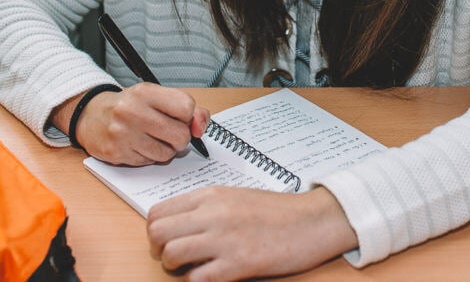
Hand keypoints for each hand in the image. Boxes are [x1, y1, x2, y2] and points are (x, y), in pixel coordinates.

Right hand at [64, 83, 209, 164]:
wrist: (91, 115)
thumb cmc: (130, 106)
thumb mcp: (156, 97)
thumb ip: (186, 108)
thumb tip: (200, 127)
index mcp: (145, 92)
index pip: (186, 107)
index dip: (189, 116)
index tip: (181, 117)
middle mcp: (132, 111)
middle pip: (180, 135)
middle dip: (180, 137)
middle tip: (168, 132)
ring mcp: (122, 134)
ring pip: (167, 154)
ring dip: (165, 149)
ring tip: (152, 138)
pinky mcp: (116, 153)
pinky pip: (149, 163)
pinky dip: (149, 157)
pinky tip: (138, 145)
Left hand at [147, 186, 358, 280]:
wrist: (312, 221)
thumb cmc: (277, 211)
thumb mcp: (235, 197)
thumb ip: (205, 208)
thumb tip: (177, 225)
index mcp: (210, 195)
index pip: (158, 212)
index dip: (156, 231)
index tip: (168, 240)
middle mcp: (212, 214)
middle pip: (157, 233)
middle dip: (159, 249)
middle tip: (176, 256)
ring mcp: (224, 239)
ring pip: (171, 254)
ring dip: (176, 267)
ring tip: (193, 267)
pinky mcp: (238, 263)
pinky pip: (197, 279)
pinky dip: (197, 281)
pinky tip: (211, 276)